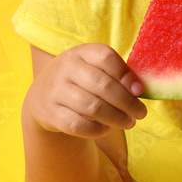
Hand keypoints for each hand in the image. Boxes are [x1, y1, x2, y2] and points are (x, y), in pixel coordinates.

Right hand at [25, 43, 147, 139]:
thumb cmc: (79, 81)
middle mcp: (65, 68)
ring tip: (128, 123)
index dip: (126, 75)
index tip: (139, 91)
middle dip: (128, 103)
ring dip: (117, 118)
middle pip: (104, 86)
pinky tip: (106, 129)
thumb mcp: (93, 68)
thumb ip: (116, 74)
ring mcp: (55, 91)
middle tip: (141, 113)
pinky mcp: (50, 114)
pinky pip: (78, 125)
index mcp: (80, 52)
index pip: (106, 57)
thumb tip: (138, 89)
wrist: (41, 97)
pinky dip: (97, 129)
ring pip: (93, 108)